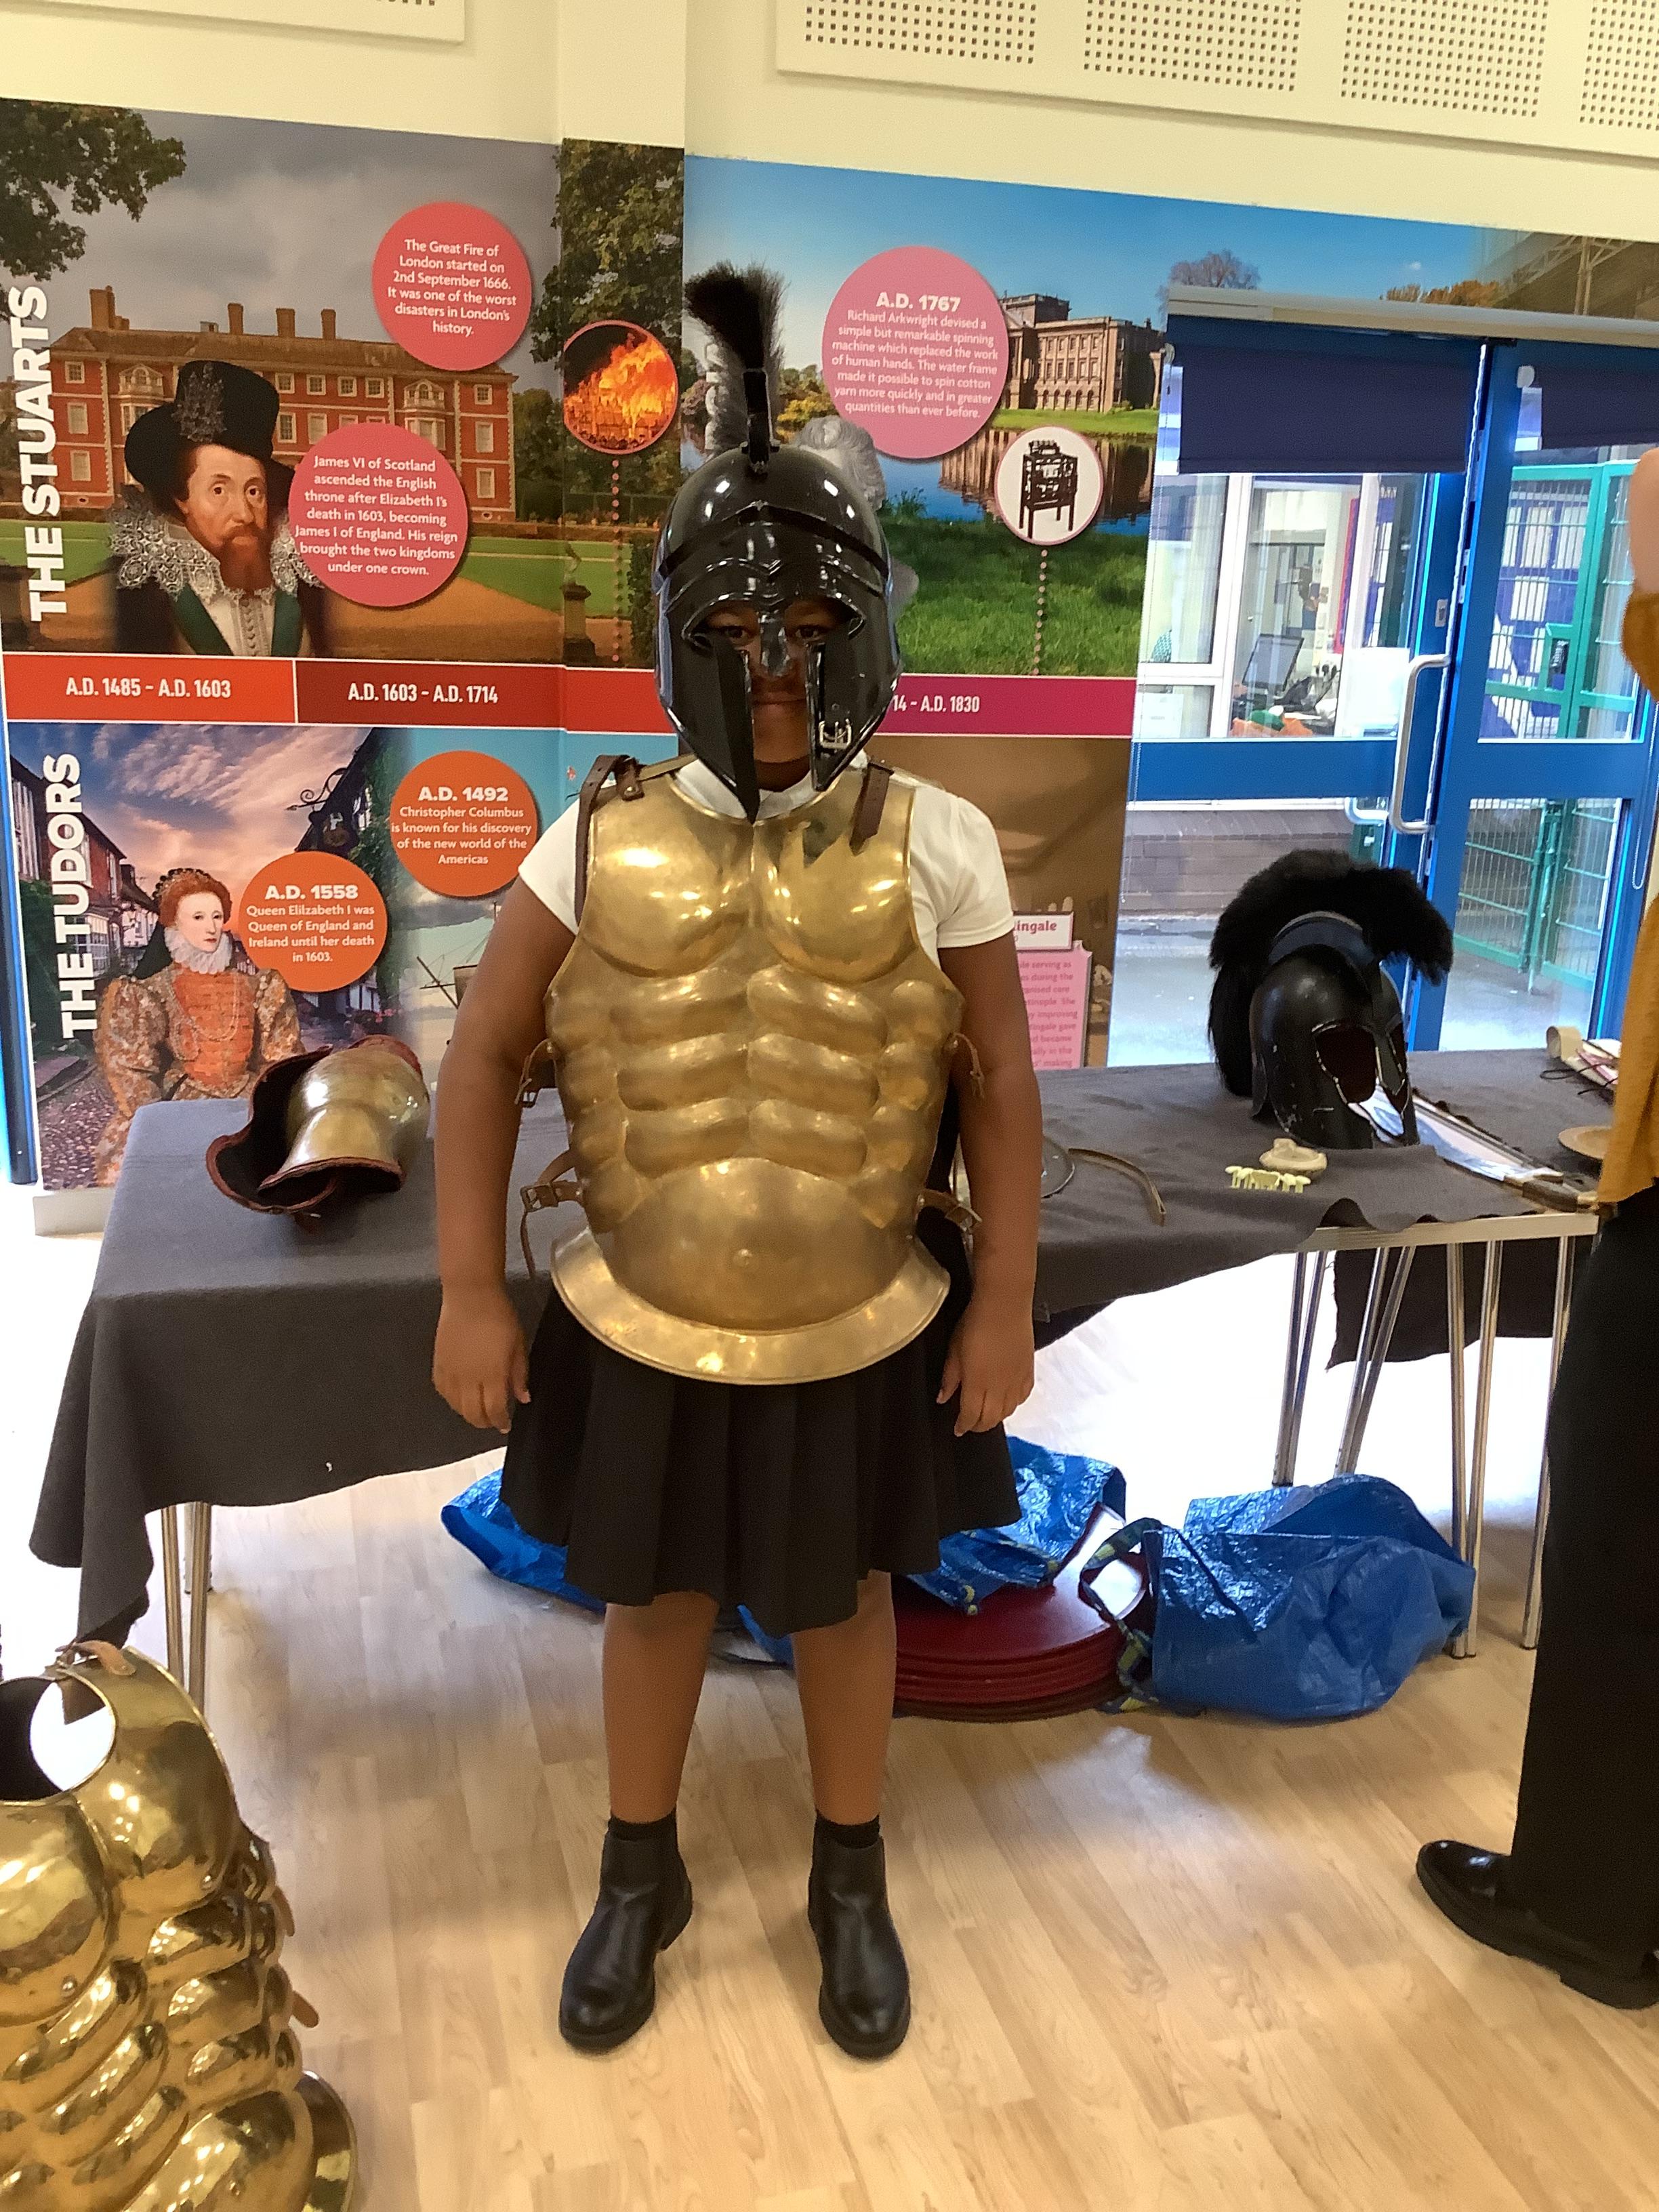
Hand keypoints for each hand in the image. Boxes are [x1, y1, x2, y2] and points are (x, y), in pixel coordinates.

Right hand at [434, 1286, 529, 1432]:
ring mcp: (450, 1372)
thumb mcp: (518, 1344)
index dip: (500, 1421)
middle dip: (484, 1422)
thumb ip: (519, 1374)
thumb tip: (523, 1398)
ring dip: (468, 1413)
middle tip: (493, 1420)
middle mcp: (468, 1379)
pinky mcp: (438, 1363)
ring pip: (456, 1405)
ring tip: (478, 1410)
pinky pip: (442, 1390)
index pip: (494, 1410)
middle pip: (473, 1414)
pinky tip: (459, 1397)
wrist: (470, 1295)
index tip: (506, 1424)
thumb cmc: (499, 1316)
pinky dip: (451, 1399)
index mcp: (491, 1375)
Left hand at [937, 1289, 1034, 1436]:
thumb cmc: (974, 1324)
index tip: (957, 1429)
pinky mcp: (1029, 1371)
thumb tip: (943, 1398)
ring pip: (1008, 1411)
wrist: (1005, 1306)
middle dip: (979, 1426)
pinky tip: (1008, 1401)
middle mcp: (999, 1389)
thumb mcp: (954, 1350)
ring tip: (987, 1414)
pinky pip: (1023, 1397)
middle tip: (970, 1425)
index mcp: (976, 1385)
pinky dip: (1014, 1404)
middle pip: (990, 1419)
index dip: (963, 1425)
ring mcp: (1016, 1381)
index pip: (970, 1415)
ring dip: (996, 1417)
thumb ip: (950, 1377)